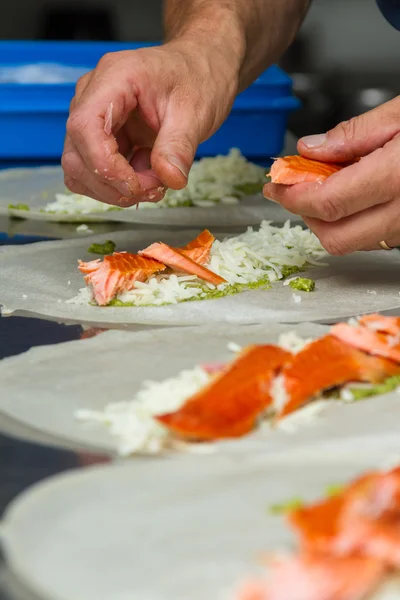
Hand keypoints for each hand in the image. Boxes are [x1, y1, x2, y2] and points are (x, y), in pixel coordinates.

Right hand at [62, 42, 238, 205]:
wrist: (199, 72)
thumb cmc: (196, 80)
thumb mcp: (195, 113)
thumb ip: (179, 146)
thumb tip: (170, 179)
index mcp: (114, 78)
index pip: (85, 127)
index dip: (104, 165)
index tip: (135, 186)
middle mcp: (93, 96)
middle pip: (76, 155)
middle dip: (113, 184)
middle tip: (155, 189)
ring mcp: (94, 119)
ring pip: (80, 170)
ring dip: (115, 189)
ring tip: (155, 183)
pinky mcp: (100, 138)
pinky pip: (94, 172)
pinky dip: (118, 186)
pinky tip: (148, 176)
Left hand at [264, 98, 399, 253]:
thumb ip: (354, 135)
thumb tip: (309, 151)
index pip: (328, 203)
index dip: (293, 196)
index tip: (276, 182)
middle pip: (334, 236)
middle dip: (304, 214)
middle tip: (291, 187)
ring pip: (351, 242)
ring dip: (325, 219)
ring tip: (321, 185)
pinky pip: (372, 237)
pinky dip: (350, 220)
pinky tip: (349, 194)